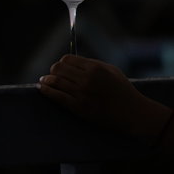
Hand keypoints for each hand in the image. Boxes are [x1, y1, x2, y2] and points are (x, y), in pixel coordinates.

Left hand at [38, 55, 170, 142]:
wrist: (132, 113)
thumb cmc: (123, 90)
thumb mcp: (111, 70)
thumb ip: (92, 63)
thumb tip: (73, 61)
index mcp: (95, 68)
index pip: (67, 59)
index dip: (61, 62)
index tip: (60, 67)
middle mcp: (86, 79)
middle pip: (58, 69)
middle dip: (53, 71)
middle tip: (51, 74)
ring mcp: (82, 94)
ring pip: (55, 81)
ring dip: (46, 80)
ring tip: (43, 81)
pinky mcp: (78, 108)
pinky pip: (57, 97)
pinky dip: (46, 91)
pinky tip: (41, 89)